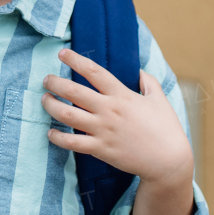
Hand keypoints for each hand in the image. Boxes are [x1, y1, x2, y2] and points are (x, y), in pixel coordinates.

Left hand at [40, 47, 193, 187]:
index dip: (75, 60)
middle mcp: (109, 110)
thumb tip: (138, 70)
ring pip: (67, 114)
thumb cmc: (166, 128)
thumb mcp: (159, 98)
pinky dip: (57, 137)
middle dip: (55, 82)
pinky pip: (72, 142)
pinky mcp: (100, 149)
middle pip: (73, 91)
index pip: (94, 71)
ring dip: (51, 105)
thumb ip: (148, 81)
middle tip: (46, 79)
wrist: (168, 161)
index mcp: (122, 95)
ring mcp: (103, 130)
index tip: (62, 53)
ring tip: (45, 99)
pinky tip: (51, 132)